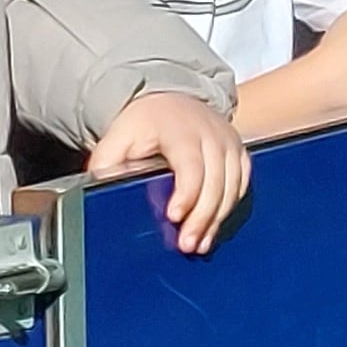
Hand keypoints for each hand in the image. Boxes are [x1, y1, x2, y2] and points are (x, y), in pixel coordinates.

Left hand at [85, 88, 248, 255]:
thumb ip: (107, 163)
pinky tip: (213, 227)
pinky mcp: (239, 153)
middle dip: (203, 216)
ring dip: (217, 218)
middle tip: (187, 243)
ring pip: (232, 186)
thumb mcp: (116, 137)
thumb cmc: (143, 124)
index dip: (187, 193)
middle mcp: (211, 134)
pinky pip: (241, 185)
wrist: (171, 103)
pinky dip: (230, 208)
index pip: (191, 164)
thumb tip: (105, 189)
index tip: (174, 217)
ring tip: (200, 243)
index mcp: (180, 129)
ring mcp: (230, 143)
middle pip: (216, 180)